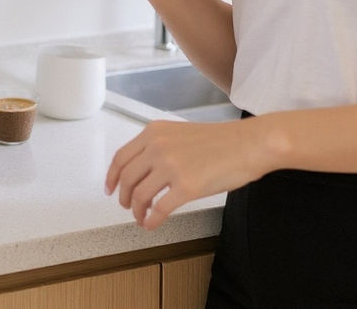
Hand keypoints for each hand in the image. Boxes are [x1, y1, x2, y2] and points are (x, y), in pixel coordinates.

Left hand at [105, 119, 259, 229]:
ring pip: (140, 196)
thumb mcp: (180, 133)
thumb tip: (143, 171)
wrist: (248, 144)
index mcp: (155, 131)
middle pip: (127, 179)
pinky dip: (151, 221)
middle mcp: (158, 147)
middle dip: (124, 197)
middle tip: (127, 206)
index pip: (121, 157)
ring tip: (142, 217)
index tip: (109, 188)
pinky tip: (153, 224)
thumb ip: (159, 146)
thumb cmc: (221, 140)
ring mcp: (171, 166)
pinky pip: (159, 210)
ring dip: (137, 211)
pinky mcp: (186, 186)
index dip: (111, 177)